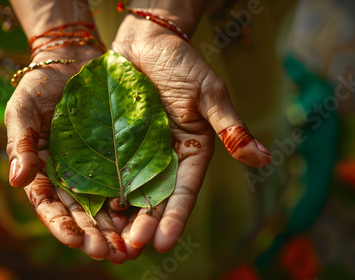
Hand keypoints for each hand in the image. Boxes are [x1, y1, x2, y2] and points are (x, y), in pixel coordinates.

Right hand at [4, 47, 129, 262]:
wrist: (74, 61)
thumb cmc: (41, 86)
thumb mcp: (22, 110)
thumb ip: (20, 143)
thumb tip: (18, 181)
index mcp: (43, 171)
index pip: (49, 204)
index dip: (61, 224)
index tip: (76, 240)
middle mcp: (70, 176)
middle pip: (80, 213)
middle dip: (93, 235)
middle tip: (108, 254)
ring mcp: (95, 168)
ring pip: (105, 205)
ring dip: (115, 229)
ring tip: (128, 249)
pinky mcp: (119, 157)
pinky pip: (127, 182)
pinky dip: (134, 203)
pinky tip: (144, 219)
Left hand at [110, 14, 271, 256]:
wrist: (146, 40)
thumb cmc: (182, 63)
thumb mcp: (208, 94)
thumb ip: (230, 128)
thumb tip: (264, 160)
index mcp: (191, 153)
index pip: (183, 192)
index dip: (175, 218)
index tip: (164, 243)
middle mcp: (163, 158)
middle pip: (153, 199)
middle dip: (143, 225)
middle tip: (131, 248)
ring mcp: (136, 152)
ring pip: (128, 191)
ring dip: (120, 217)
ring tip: (109, 240)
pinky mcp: (113, 143)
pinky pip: (105, 170)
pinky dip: (99, 190)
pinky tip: (89, 209)